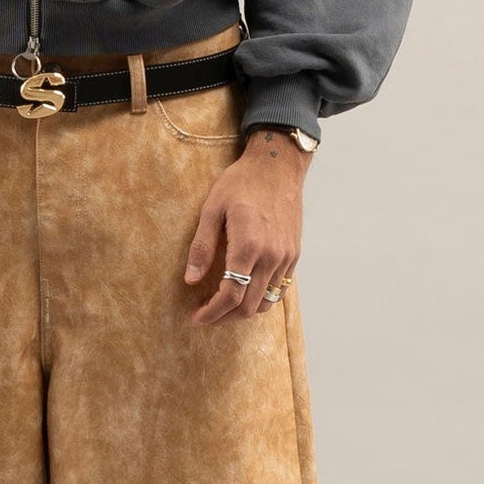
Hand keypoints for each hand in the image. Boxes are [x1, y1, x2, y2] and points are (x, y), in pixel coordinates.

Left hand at [183, 129, 306, 324]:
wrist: (277, 166)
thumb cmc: (241, 183)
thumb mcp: (212, 209)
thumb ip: (202, 247)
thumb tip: (190, 279)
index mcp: (248, 246)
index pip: (230, 294)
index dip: (212, 312)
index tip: (197, 317)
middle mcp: (271, 256)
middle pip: (248, 306)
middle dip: (224, 317)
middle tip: (205, 316)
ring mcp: (286, 257)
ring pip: (266, 302)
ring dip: (243, 311)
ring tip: (223, 307)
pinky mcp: (293, 254)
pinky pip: (279, 289)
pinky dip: (261, 298)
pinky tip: (245, 292)